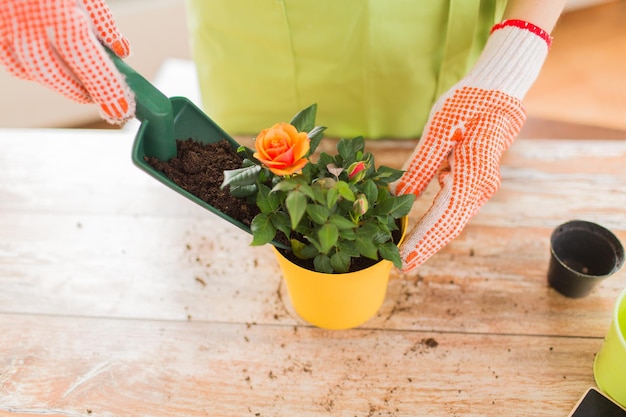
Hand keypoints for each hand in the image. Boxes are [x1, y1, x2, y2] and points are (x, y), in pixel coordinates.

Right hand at [0, 0, 134, 123]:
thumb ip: (101, 19)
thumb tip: (121, 50)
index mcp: (58, 10)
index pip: (86, 60)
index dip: (104, 87)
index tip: (122, 108)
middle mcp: (26, 19)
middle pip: (55, 73)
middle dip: (83, 91)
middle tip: (106, 100)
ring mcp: (5, 22)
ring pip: (31, 69)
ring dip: (60, 84)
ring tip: (83, 88)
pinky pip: (11, 58)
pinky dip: (32, 70)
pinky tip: (51, 71)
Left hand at [394, 20, 551, 271]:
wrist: (499, 90)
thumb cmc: (468, 103)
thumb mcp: (439, 131)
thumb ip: (420, 167)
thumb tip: (398, 197)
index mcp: (474, 176)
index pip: (444, 217)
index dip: (423, 241)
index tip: (404, 261)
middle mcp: (481, 187)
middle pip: (450, 226)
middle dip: (425, 246)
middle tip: (400, 267)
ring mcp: (481, 186)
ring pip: (452, 220)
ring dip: (430, 237)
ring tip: (405, 254)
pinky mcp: (475, 182)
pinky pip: (454, 208)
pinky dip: (436, 222)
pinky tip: (419, 230)